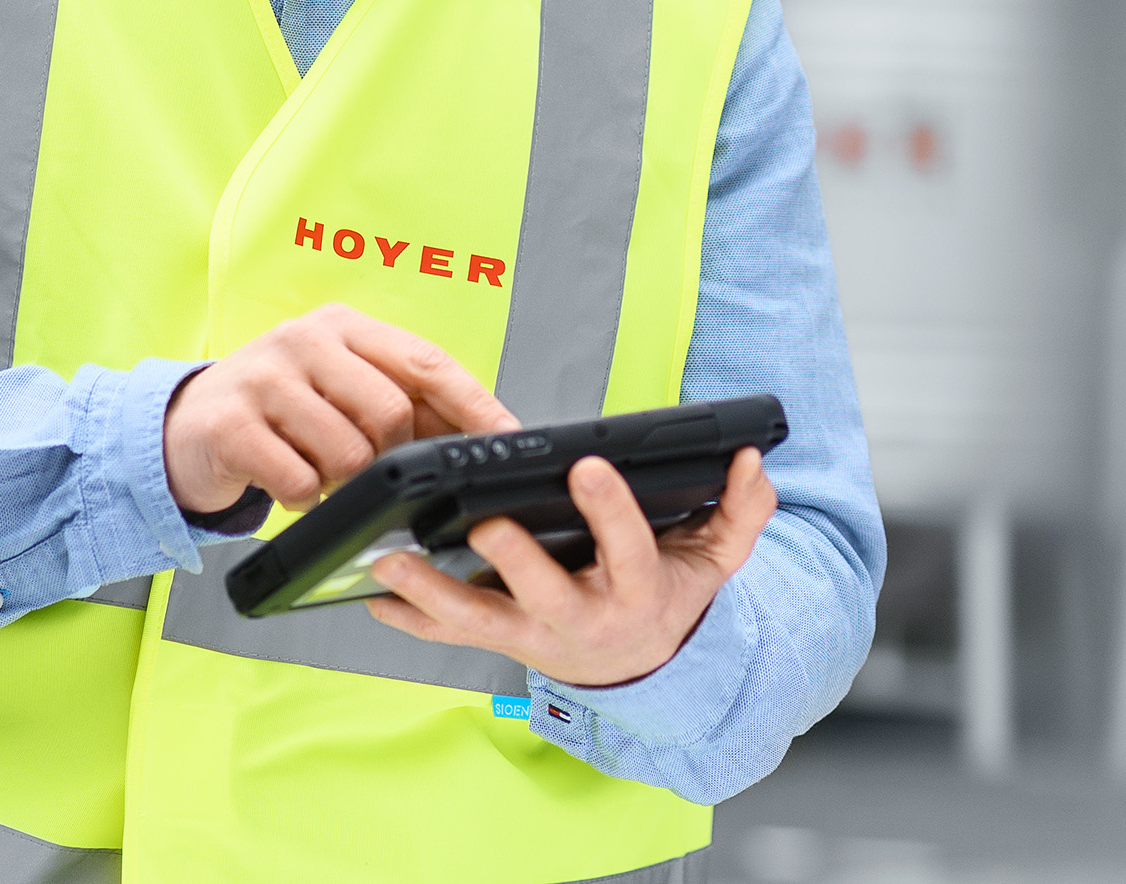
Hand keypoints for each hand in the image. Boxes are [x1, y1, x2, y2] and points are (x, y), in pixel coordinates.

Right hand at [164, 305, 516, 515]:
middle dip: (391, 457)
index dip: (474, 405)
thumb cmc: (278, 413)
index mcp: (343, 326)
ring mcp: (265, 378)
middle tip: (369, 471)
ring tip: (319, 473)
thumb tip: (479, 438)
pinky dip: (303, 498)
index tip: (508, 440)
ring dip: (341, 482)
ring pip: (347, 452)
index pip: (426, 361)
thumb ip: (400, 403)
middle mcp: (304, 339)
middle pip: (391, 411)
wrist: (183, 429)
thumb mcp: (337, 389)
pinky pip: (300, 481)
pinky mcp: (231, 424)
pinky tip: (288, 484)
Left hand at [365, 447, 777, 687]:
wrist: (645, 664)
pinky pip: (452, 636)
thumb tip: (751, 460)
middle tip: (481, 522)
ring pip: (482, 621)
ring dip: (433, 593)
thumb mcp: (716, 557)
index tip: (586, 465)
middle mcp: (583, 619)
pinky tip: (374, 596)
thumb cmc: (670, 594)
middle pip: (545, 595)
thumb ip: (741, 509)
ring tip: (392, 560)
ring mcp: (537, 637)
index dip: (609, 509)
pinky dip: (411, 619)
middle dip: (513, 560)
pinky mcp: (503, 642)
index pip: (628, 549)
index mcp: (638, 591)